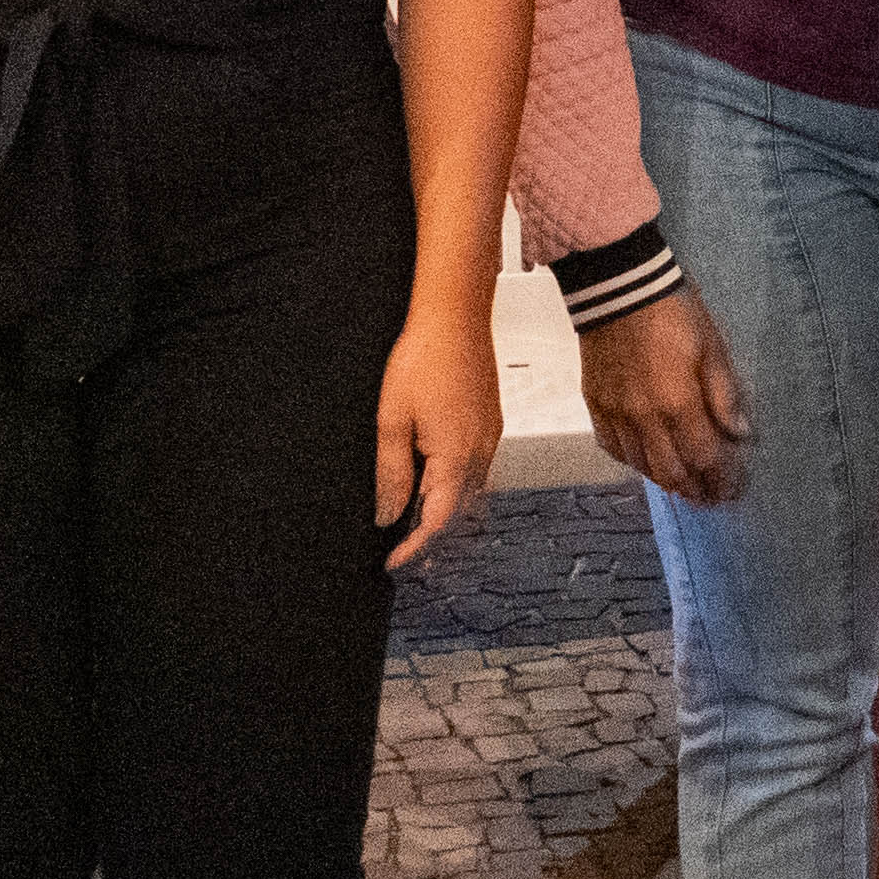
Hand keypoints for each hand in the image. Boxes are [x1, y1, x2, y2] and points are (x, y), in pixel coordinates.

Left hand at [376, 302, 502, 568]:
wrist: (455, 316)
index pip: (437, 521)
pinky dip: (454, 489)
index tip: (392, 563)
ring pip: (469, 494)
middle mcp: (481, 453)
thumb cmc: (423, 358)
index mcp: (456, 457)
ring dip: (443, 514)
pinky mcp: (490, 425)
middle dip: (430, 539)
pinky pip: (475, 471)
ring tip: (412, 526)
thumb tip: (388, 515)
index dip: (415, 548)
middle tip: (400, 554)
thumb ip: (392, 474)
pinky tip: (433, 485)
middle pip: (458, 514)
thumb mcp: (392, 420)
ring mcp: (490, 439)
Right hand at [579, 291, 751, 506]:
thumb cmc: (672, 311)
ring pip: (640, 466)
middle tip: (710, 497)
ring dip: (665, 480)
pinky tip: (645, 461)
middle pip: (671, 472)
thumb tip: (739, 434)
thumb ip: (724, 394)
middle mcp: (644, 417)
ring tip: (683, 484)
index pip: (704, 457)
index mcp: (678, 403)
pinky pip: (612, 447)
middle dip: (695, 490)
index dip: (721, 479)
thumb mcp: (712, 346)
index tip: (733, 490)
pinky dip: (632, 462)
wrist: (619, 286)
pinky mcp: (595, 404)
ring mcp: (615, 413)